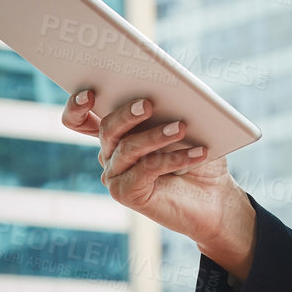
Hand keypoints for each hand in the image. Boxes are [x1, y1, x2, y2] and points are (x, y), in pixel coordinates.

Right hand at [60, 89, 256, 274]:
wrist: (215, 198)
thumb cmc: (199, 153)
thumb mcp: (188, 125)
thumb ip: (171, 109)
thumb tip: (166, 94)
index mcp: (119, 131)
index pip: (81, 118)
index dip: (77, 106)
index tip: (89, 93)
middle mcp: (110, 153)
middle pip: (108, 128)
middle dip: (127, 114)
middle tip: (148, 104)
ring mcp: (115, 175)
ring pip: (128, 148)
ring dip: (157, 135)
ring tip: (182, 127)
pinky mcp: (125, 193)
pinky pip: (146, 169)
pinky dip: (173, 158)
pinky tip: (197, 153)